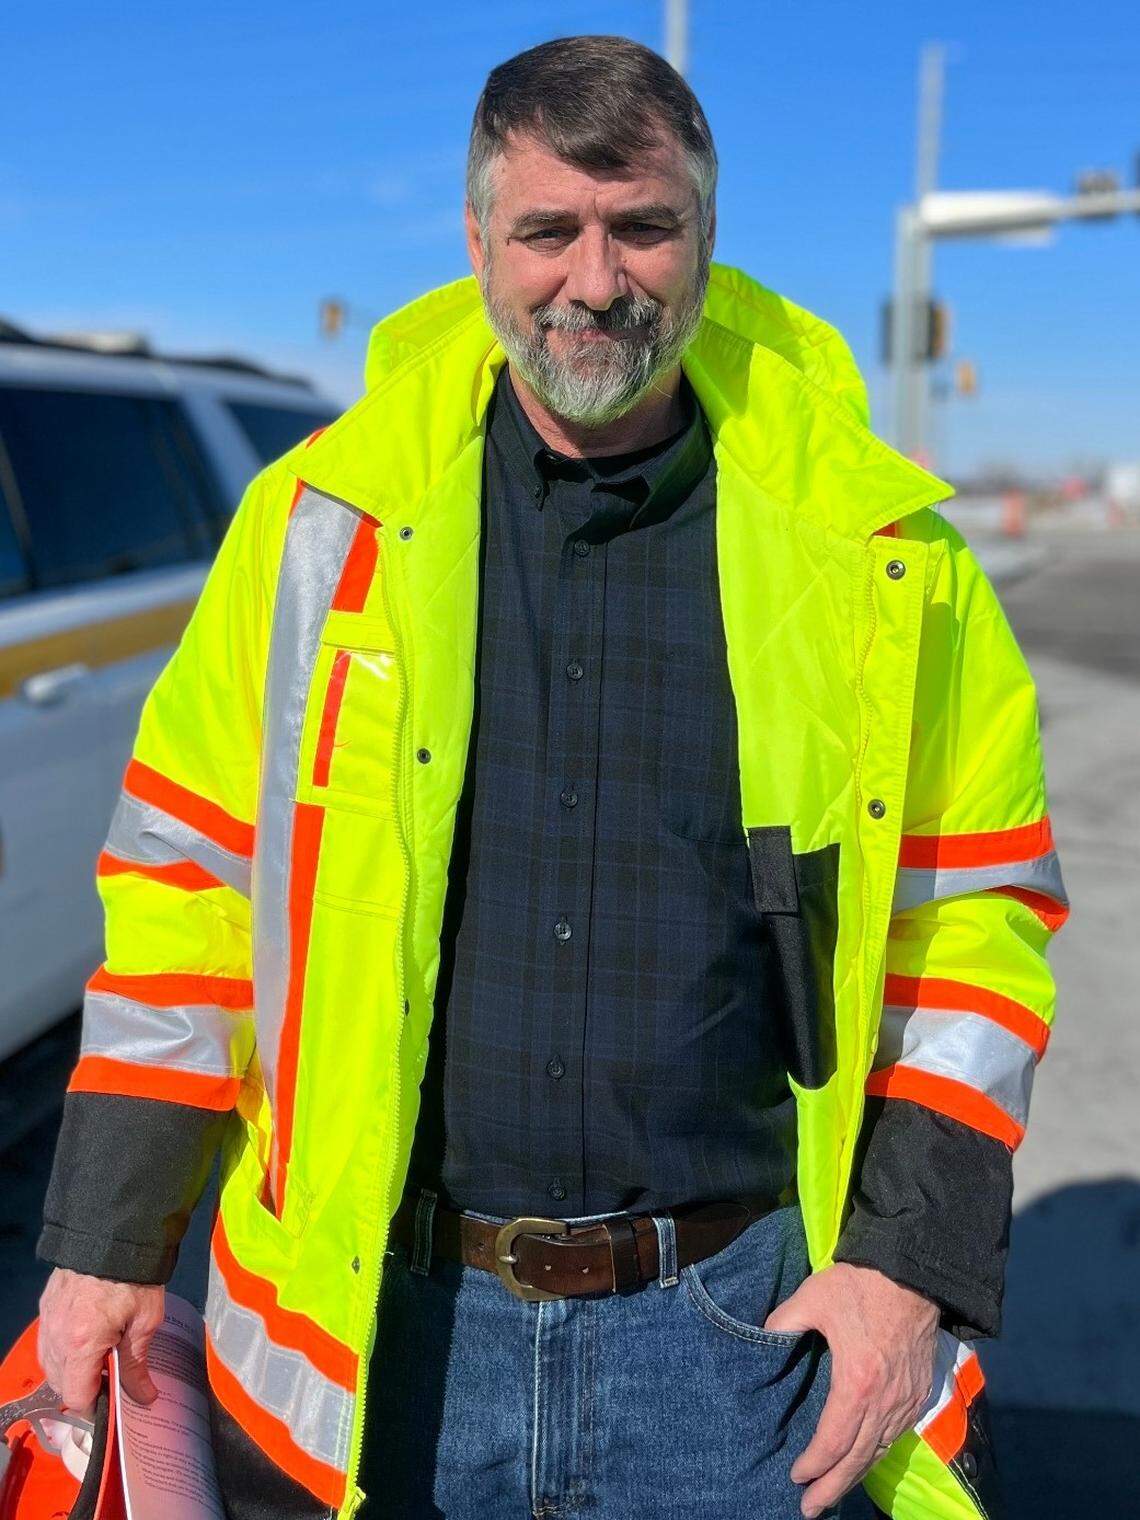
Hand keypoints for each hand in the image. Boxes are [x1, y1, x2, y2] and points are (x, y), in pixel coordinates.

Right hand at [38, 1267, 164, 1415]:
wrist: (114, 1234)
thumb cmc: (135, 1279)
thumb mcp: (145, 1323)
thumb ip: (137, 1365)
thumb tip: (145, 1399)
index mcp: (80, 1345)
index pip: (76, 1397)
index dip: (96, 1405)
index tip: (113, 1398)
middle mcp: (56, 1337)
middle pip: (59, 1384)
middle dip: (83, 1387)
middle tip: (110, 1375)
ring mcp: (47, 1321)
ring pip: (50, 1364)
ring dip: (71, 1369)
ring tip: (99, 1356)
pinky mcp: (45, 1306)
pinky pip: (47, 1341)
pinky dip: (62, 1350)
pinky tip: (84, 1338)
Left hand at [764, 1261, 937, 1518]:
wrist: (913, 1272)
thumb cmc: (860, 1284)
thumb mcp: (811, 1298)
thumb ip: (782, 1322)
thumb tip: (762, 1338)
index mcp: (857, 1383)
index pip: (832, 1441)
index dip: (813, 1464)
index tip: (795, 1477)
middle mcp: (885, 1402)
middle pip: (857, 1459)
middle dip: (832, 1488)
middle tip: (810, 1510)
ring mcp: (906, 1401)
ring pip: (878, 1452)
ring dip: (854, 1476)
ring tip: (832, 1492)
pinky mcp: (919, 1394)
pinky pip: (895, 1436)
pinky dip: (875, 1455)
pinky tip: (861, 1460)